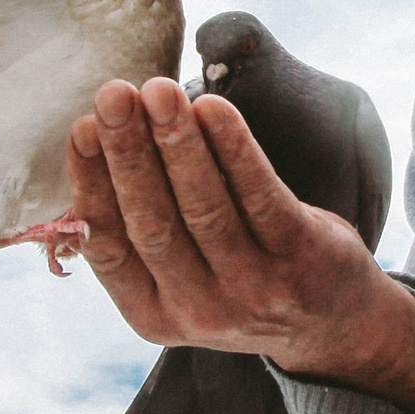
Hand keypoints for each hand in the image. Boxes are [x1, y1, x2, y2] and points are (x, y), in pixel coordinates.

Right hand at [64, 78, 414, 413]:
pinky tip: (214, 109)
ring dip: (177, 143)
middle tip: (114, 95)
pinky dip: (235, 149)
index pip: (109, 247)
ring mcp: (253, 288)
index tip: (81, 128)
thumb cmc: (240, 278)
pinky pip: (262, 195)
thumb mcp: (181, 281)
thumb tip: (97, 147)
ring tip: (160, 90)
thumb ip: (141, 233)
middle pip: (153, 223)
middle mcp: (199, 311)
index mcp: (153, 316)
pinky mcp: (300, 257)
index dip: (91, 184)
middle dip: (129, 153)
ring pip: (204, 207)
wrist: (334, 323)